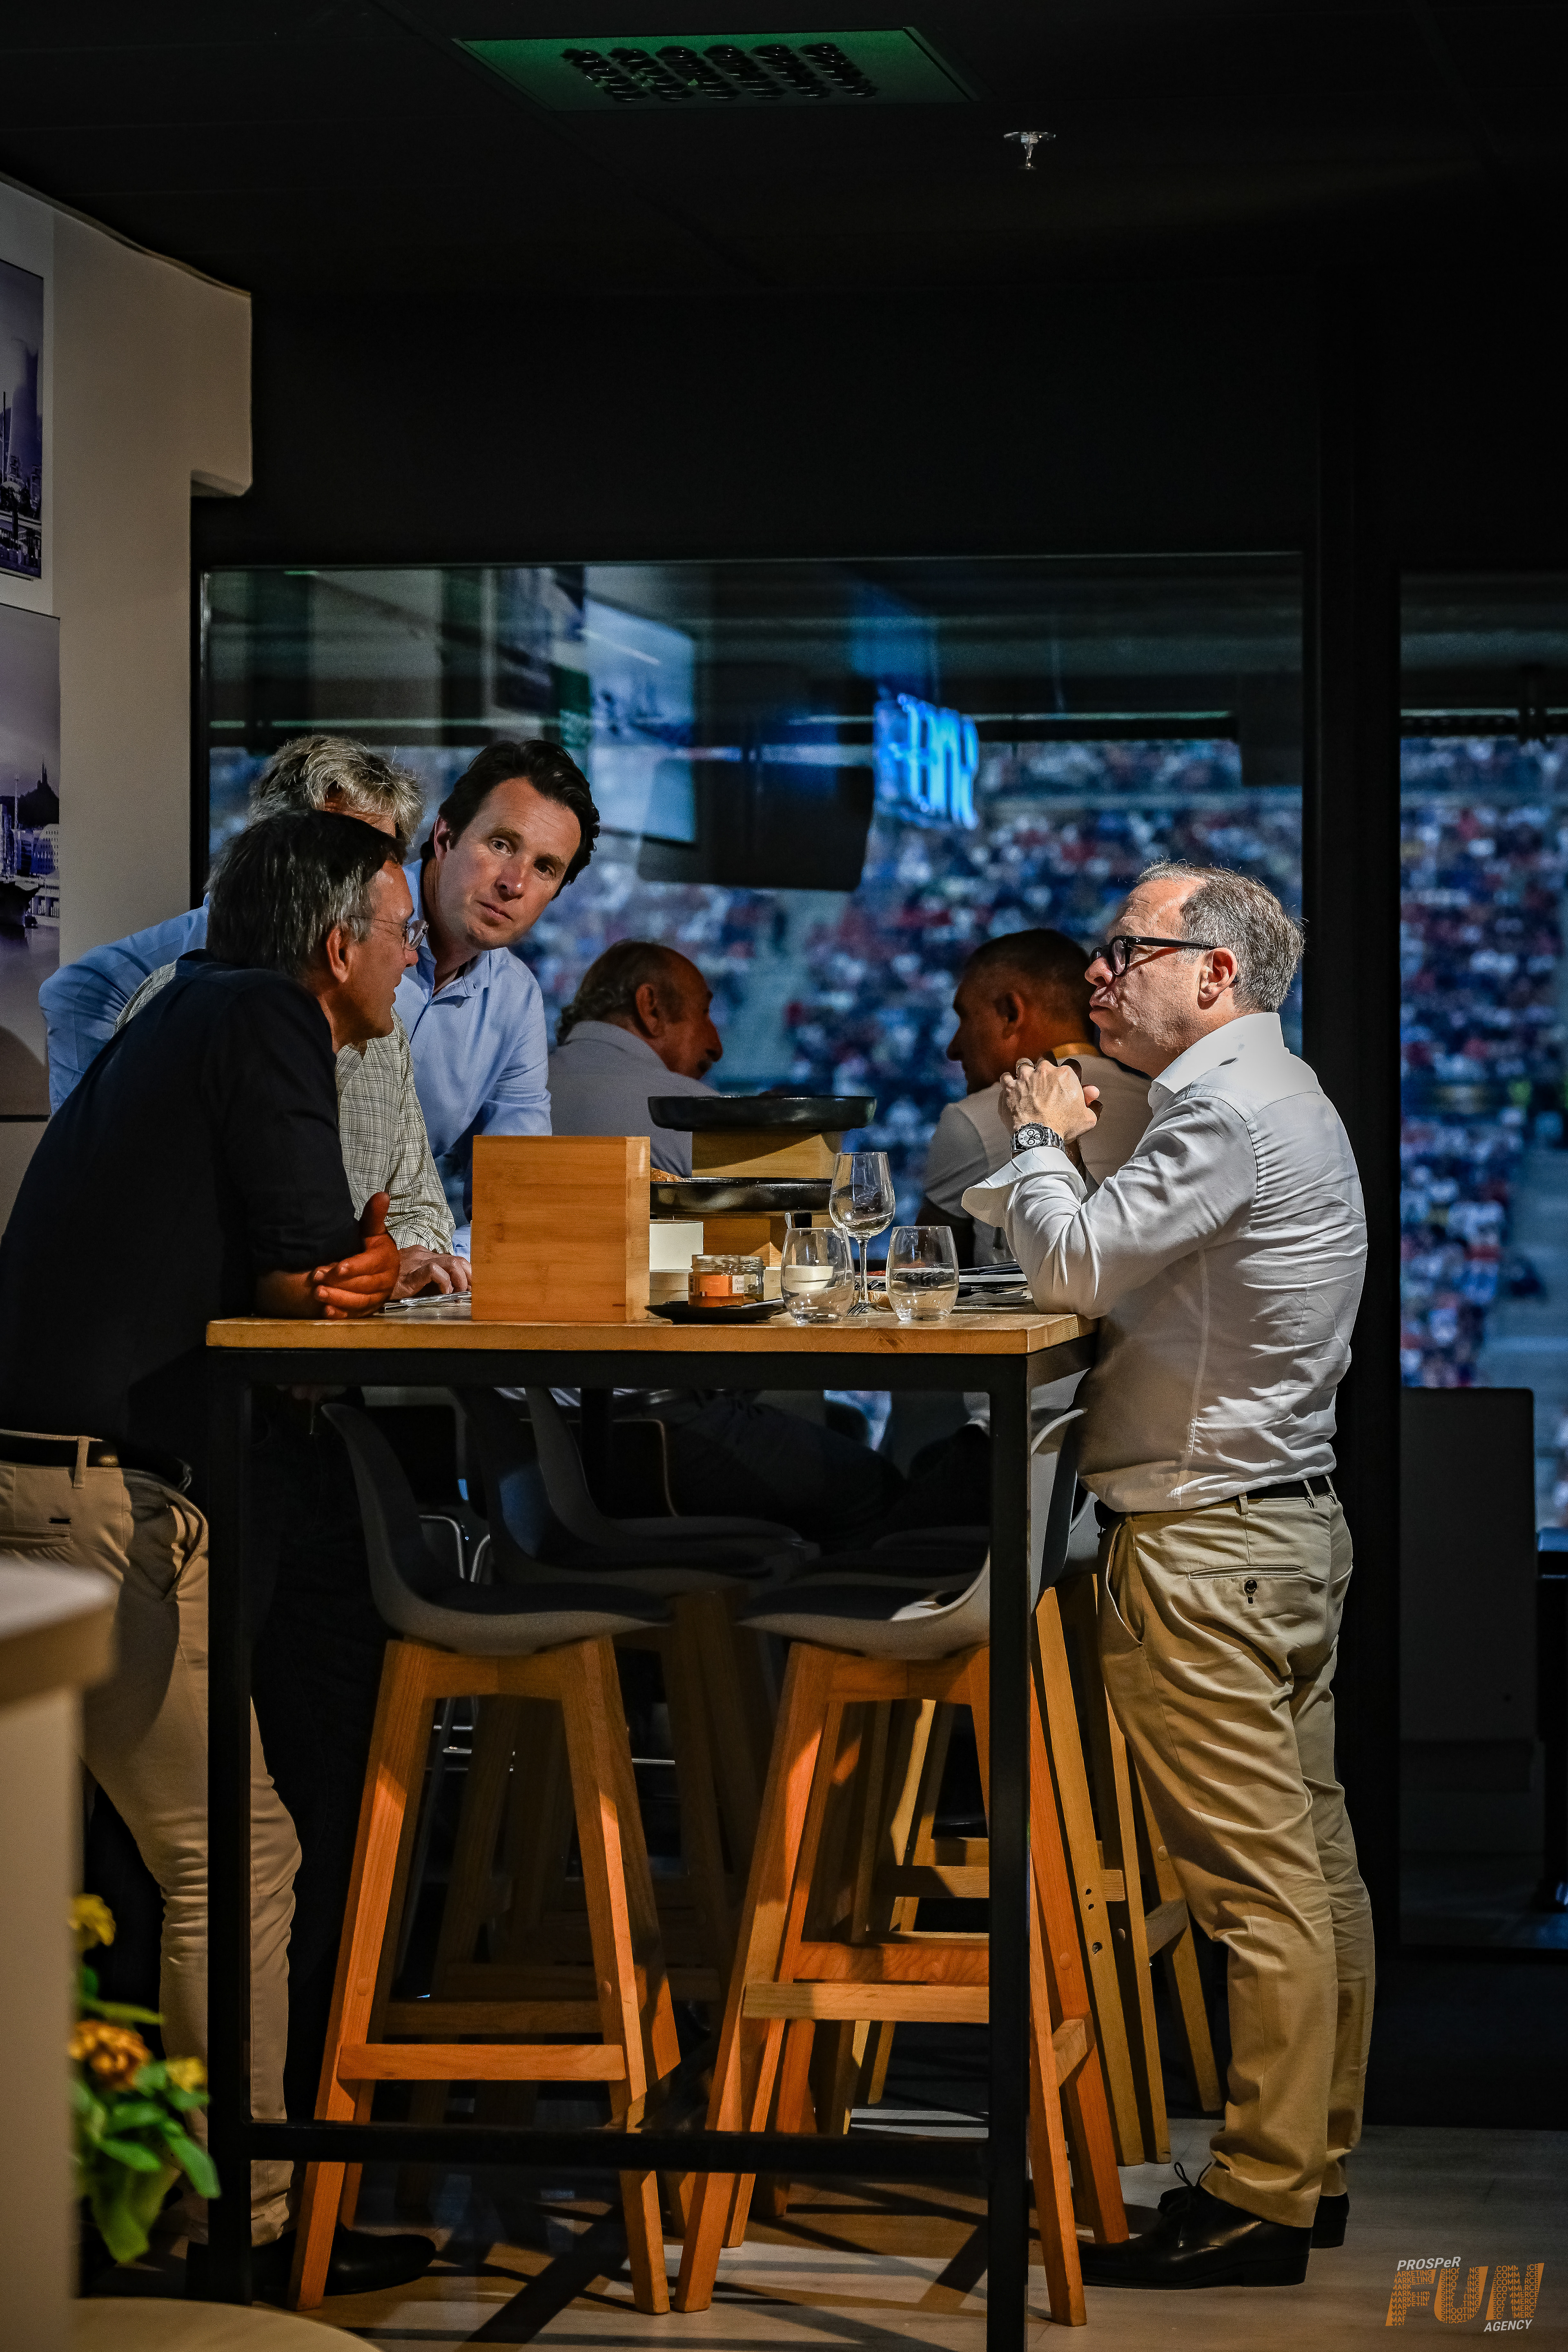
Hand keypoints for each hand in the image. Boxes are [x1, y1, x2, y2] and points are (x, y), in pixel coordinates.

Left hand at [309, 1192, 400, 1317]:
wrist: (378, 1267)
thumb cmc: (370, 1246)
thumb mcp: (372, 1230)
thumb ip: (374, 1215)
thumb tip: (382, 1194)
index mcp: (386, 1260)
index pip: (370, 1265)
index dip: (354, 1267)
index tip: (336, 1268)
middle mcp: (385, 1281)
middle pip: (363, 1285)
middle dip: (339, 1284)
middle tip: (316, 1281)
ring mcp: (377, 1297)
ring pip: (359, 1301)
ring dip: (338, 1299)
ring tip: (317, 1295)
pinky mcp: (368, 1309)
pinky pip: (356, 1315)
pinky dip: (341, 1315)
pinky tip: (326, 1312)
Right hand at [392, 1247, 471, 1298]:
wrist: (365, 1281)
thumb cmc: (390, 1284)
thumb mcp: (413, 1281)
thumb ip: (430, 1281)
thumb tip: (455, 1291)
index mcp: (423, 1255)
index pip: (452, 1259)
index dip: (466, 1273)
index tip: (471, 1288)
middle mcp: (423, 1255)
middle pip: (457, 1259)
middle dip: (469, 1276)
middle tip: (470, 1292)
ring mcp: (418, 1261)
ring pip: (452, 1262)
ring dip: (460, 1280)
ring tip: (458, 1293)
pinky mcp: (412, 1272)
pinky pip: (435, 1271)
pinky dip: (445, 1283)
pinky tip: (444, 1293)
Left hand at [998, 1058, 1100, 1142]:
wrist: (1038, 1138)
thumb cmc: (1064, 1128)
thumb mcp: (1087, 1118)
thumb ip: (1092, 1104)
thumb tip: (1093, 1093)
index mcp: (1065, 1074)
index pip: (1072, 1065)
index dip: (1071, 1075)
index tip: (1068, 1085)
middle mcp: (1044, 1070)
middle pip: (1046, 1062)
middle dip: (1047, 1072)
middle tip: (1046, 1086)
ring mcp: (1024, 1077)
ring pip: (1024, 1065)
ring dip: (1026, 1073)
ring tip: (1026, 1084)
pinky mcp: (1009, 1087)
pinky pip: (1006, 1077)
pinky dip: (1009, 1082)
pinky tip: (1012, 1089)